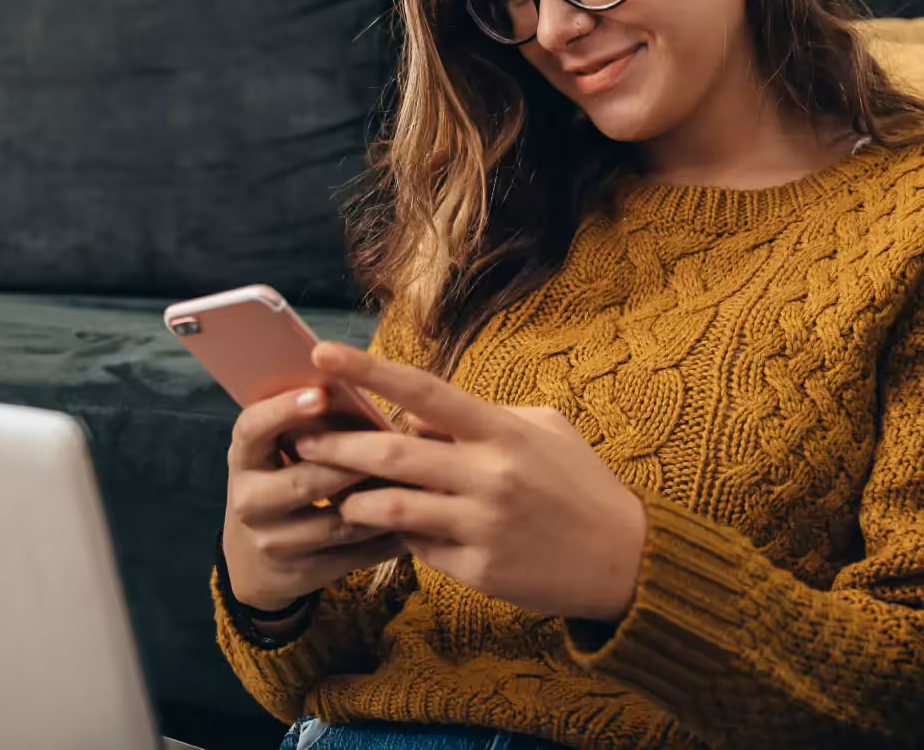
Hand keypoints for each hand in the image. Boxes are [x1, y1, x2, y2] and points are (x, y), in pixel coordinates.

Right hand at [222, 383, 405, 613]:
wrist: (250, 562)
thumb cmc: (275, 483)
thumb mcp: (273, 453)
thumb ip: (302, 424)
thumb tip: (354, 383)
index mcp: (242, 459)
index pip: (252, 429)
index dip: (284, 410)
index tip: (322, 392)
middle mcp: (249, 502)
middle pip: (304, 481)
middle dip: (352, 462)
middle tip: (395, 442)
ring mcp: (274, 543)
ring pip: (338, 523)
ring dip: (383, 502)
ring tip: (421, 481)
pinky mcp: (303, 574)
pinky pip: (354, 555)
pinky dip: (388, 537)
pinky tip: (418, 520)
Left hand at [294, 342, 646, 621]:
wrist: (626, 559)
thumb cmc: (578, 484)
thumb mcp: (541, 429)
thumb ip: (479, 416)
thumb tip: (417, 410)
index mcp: (501, 430)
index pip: (422, 390)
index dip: (367, 370)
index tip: (321, 353)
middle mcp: (488, 474)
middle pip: (391, 451)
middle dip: (336, 444)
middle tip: (298, 437)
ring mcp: (481, 525)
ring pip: (390, 506)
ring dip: (351, 498)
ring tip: (333, 493)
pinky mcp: (478, 570)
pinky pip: (417, 547)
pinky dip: (395, 534)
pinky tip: (386, 529)